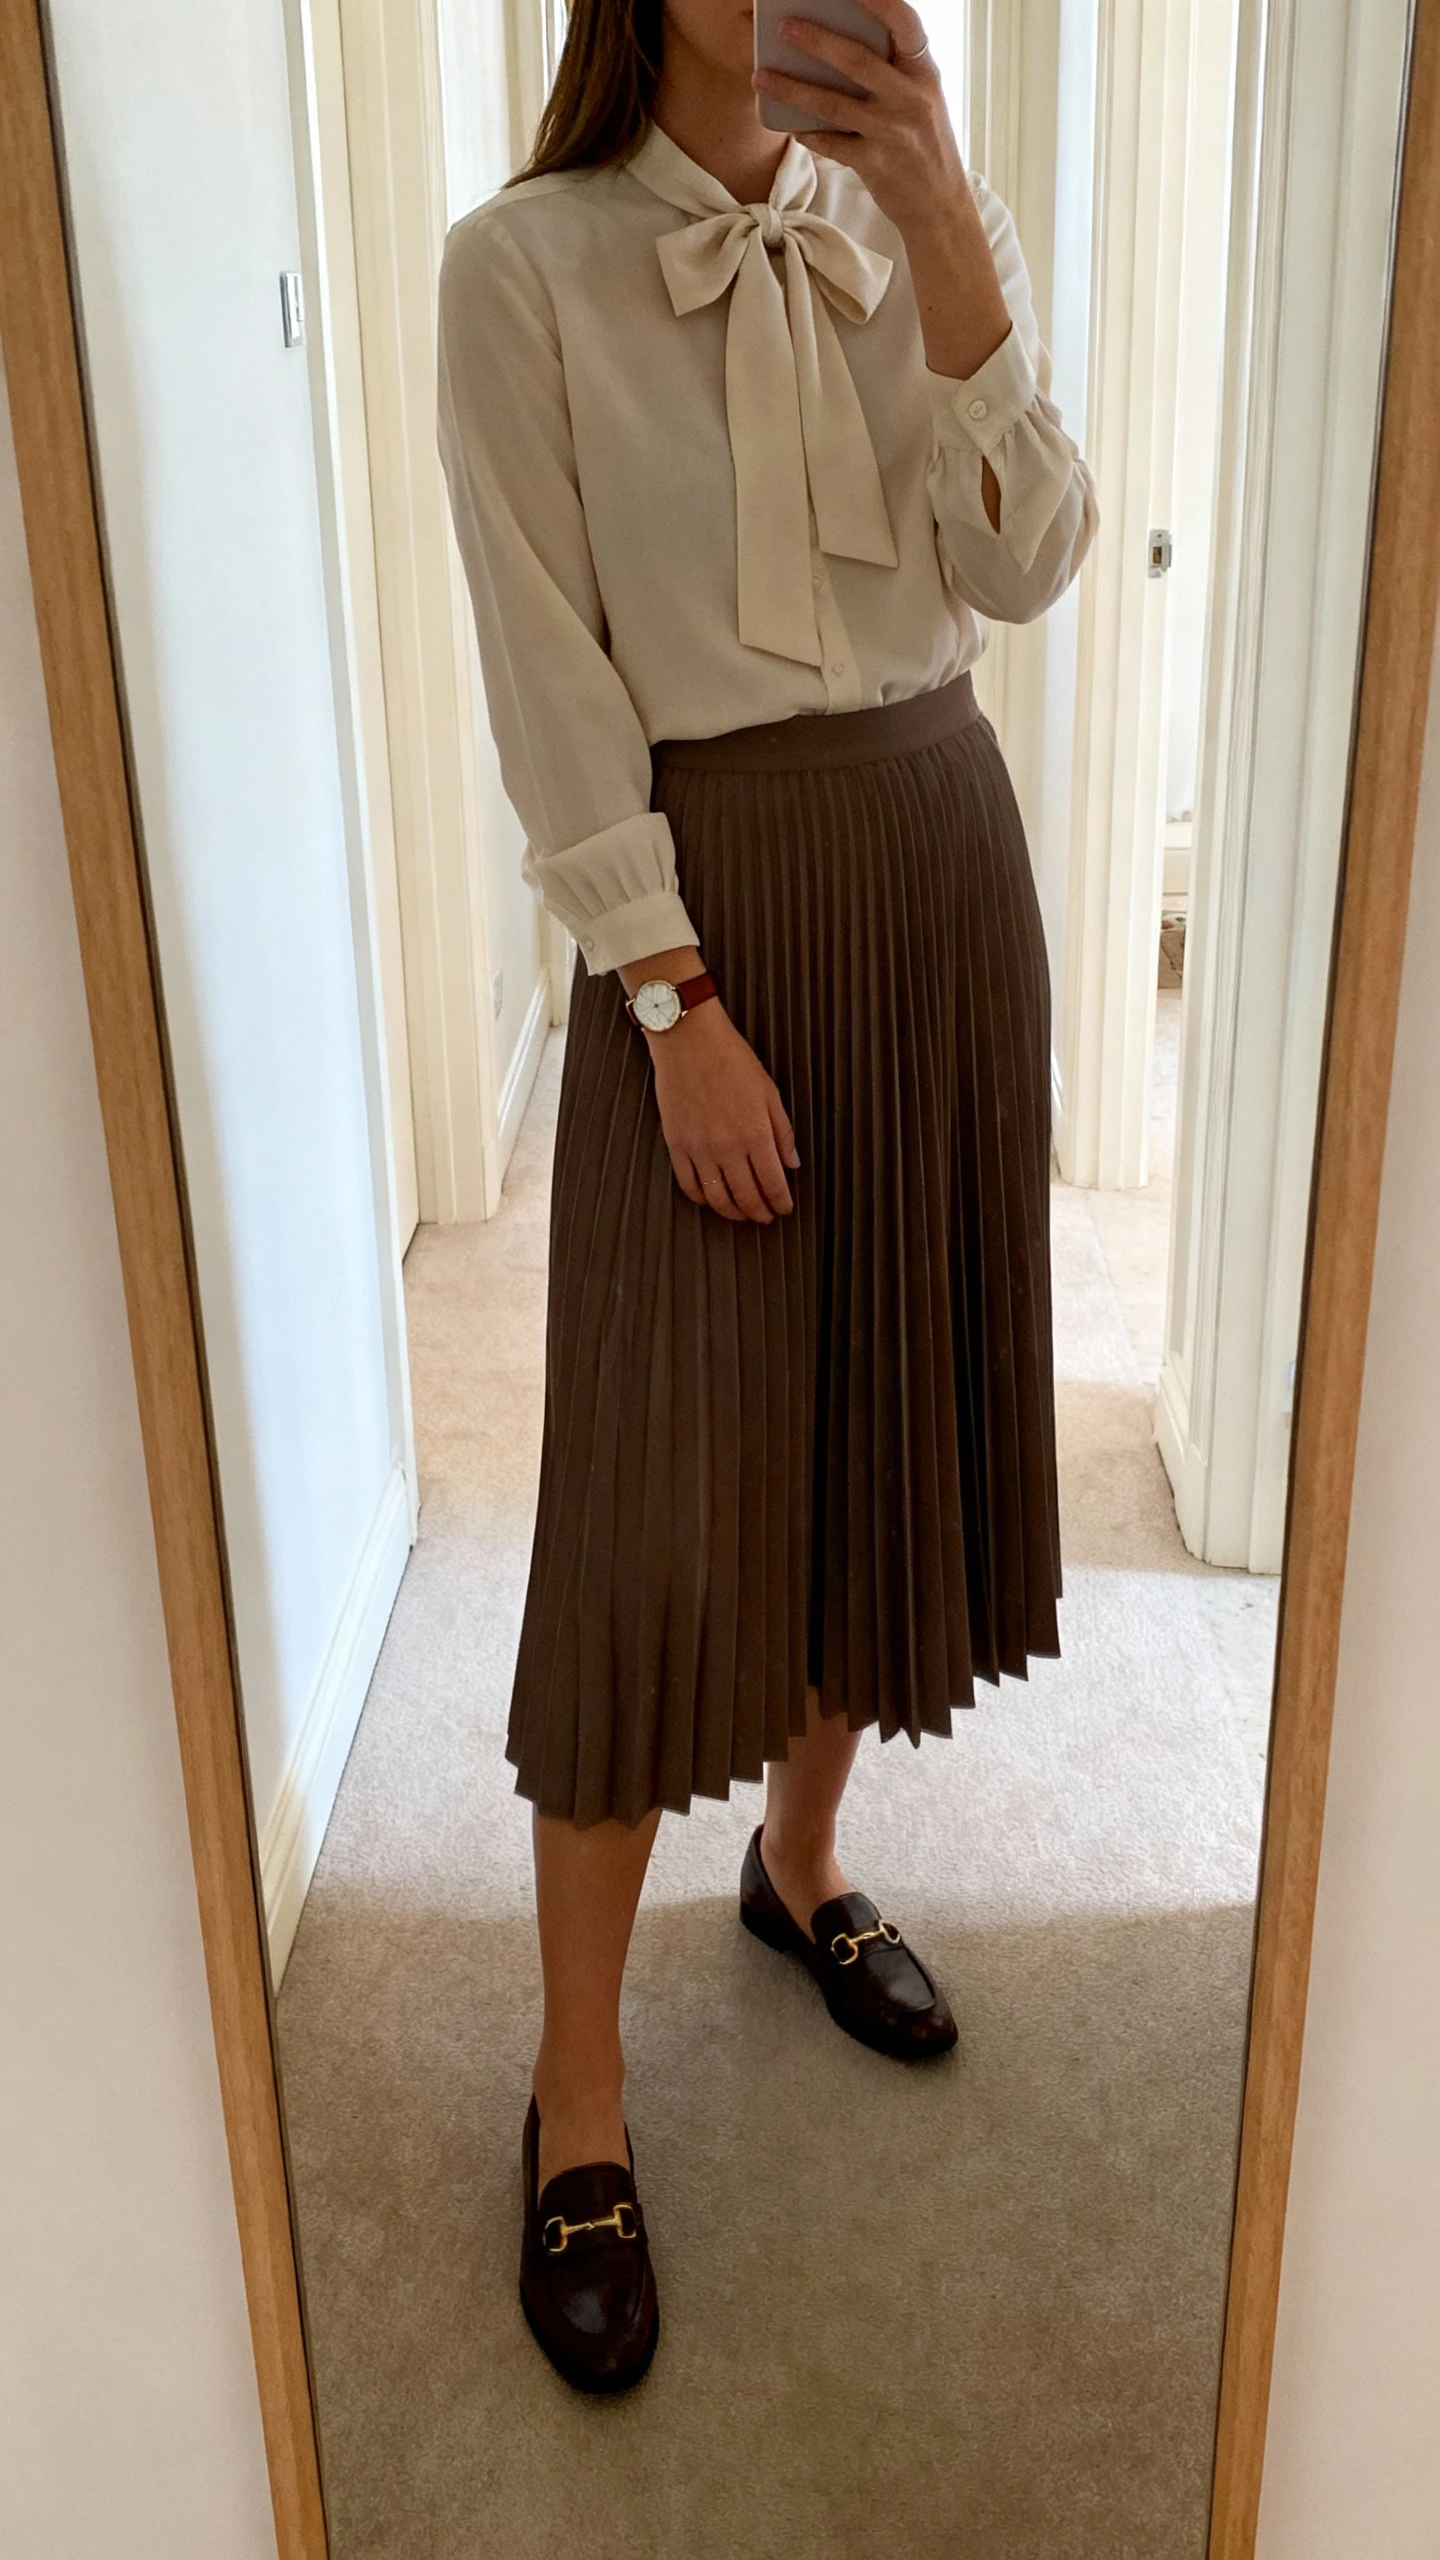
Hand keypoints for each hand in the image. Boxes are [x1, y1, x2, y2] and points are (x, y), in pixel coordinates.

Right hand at [647, 1000, 799, 1223]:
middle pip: (747, 1196)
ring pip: (718, 1197)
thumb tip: (791, 1163)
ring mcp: (700, 1148)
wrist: (689, 1040)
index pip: (773, 1182)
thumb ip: (782, 1131)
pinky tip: (711, 1198)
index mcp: (756, 1133)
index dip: (781, 1202)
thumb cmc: (731, 1059)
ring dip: (732, 1212)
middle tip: (765, 1216)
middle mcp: (728, 1146)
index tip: (784, 1208)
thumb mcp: (769, 1092)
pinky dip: (702, 1199)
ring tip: (741, 1214)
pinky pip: (689, 1184)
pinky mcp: (676, 1144)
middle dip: (760, 1212)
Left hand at [754, 0, 967, 240]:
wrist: (939, 201)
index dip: (879, 1)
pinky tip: (787, 122)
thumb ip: (891, 66)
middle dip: (817, 41)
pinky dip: (806, 132)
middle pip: (858, 61)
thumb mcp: (919, 93)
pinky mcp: (873, 164)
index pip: (904, 22)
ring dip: (793, 89)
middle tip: (783, 26)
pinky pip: (830, 144)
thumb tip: (837, 37)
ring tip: (762, 75)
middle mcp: (910, 98)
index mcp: (923, 70)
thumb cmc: (922, 137)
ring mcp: (890, 132)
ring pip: (834, 105)